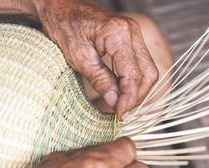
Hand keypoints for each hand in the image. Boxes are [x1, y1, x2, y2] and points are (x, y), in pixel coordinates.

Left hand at [32, 0, 158, 117]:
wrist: (59, 6)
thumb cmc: (63, 25)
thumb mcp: (78, 56)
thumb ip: (100, 79)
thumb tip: (115, 102)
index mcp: (119, 33)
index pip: (133, 75)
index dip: (128, 99)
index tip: (120, 115)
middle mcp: (132, 31)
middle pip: (148, 73)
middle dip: (138, 96)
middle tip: (122, 113)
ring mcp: (134, 33)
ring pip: (148, 69)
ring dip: (138, 90)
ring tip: (123, 105)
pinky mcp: (131, 38)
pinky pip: (141, 63)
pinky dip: (135, 80)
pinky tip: (123, 92)